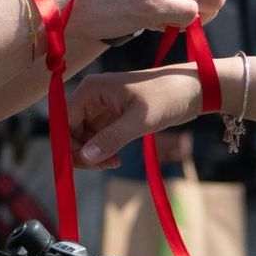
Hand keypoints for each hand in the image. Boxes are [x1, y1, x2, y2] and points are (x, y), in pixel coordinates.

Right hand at [70, 68, 205, 166]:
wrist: (191, 91)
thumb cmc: (166, 97)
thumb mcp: (139, 120)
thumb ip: (111, 138)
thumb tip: (85, 157)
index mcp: (91, 89)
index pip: (64, 121)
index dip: (68, 144)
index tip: (83, 164)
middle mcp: (90, 97)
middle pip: (70, 131)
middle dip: (82, 152)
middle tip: (103, 166)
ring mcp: (100, 108)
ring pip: (82, 138)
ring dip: (93, 154)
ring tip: (114, 163)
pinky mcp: (110, 118)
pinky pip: (96, 139)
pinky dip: (102, 151)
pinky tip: (116, 158)